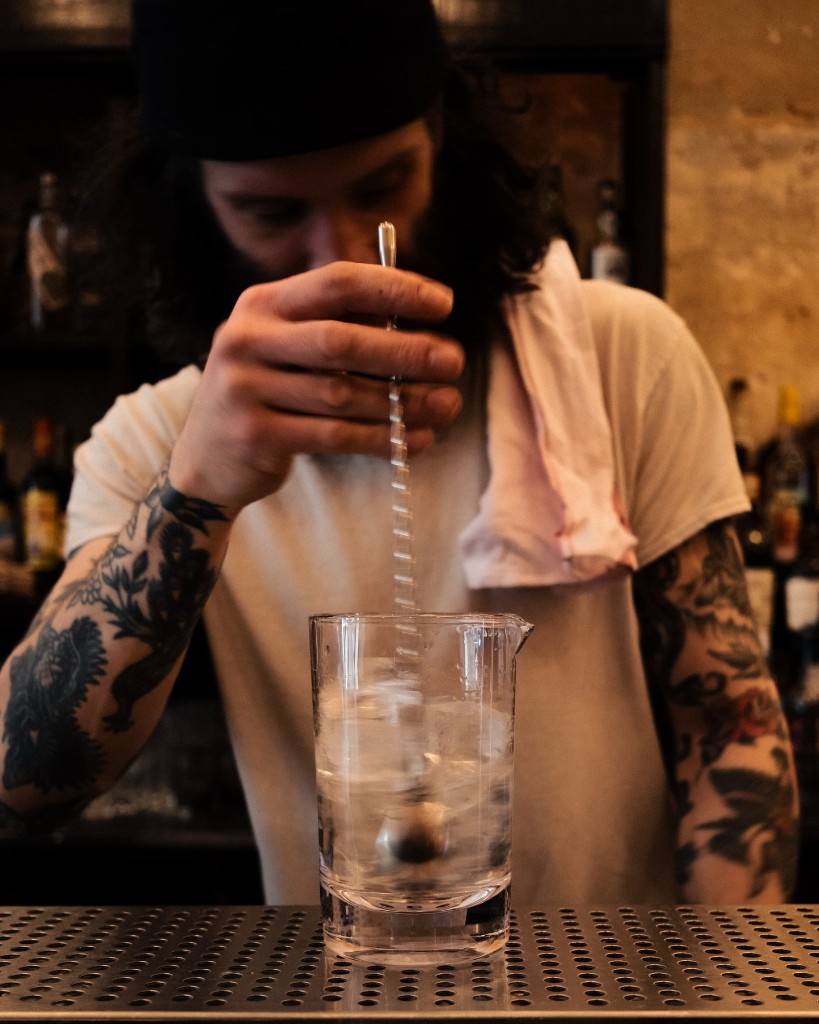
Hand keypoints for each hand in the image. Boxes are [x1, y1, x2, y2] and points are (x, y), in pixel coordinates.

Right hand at [168, 261, 462, 514]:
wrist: (206, 462)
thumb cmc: (267, 396)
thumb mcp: (287, 349)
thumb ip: (339, 329)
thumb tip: (421, 328)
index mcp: (261, 304)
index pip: (336, 282)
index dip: (394, 289)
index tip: (443, 304)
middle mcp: (246, 339)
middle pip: (341, 340)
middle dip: (406, 351)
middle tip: (453, 361)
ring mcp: (245, 388)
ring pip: (341, 394)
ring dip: (403, 402)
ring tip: (446, 404)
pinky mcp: (255, 435)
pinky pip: (333, 435)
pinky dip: (380, 438)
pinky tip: (415, 439)